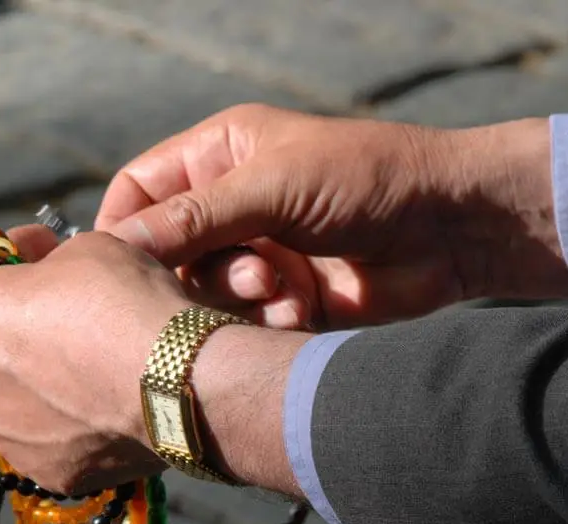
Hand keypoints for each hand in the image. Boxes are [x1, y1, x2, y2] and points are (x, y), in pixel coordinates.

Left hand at [0, 225, 189, 493]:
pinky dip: (77, 427)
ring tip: (98, 373)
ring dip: (47, 386)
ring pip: (22, 404)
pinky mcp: (48, 473)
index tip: (48, 257)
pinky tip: (112, 410)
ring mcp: (7, 437)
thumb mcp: (86, 247)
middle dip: (26, 333)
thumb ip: (52, 262)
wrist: (173, 378)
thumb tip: (47, 270)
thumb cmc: (122, 302)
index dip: (16, 265)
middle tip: (77, 321)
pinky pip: (56, 442)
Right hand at [98, 104, 567, 331]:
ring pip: (205, 296)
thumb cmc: (367, 179)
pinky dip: (269, 319)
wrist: (450, 229)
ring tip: (283, 286)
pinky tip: (305, 307)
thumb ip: (194, 217)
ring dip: (238, 297)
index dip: (124, 230)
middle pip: (168, 255)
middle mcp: (234, 206)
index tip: (117, 269)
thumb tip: (117, 245)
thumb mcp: (273, 185)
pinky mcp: (287, 300)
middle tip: (244, 273)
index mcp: (221, 156)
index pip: (140, 191)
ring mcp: (260, 255)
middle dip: (197, 271)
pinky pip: (247, 323)